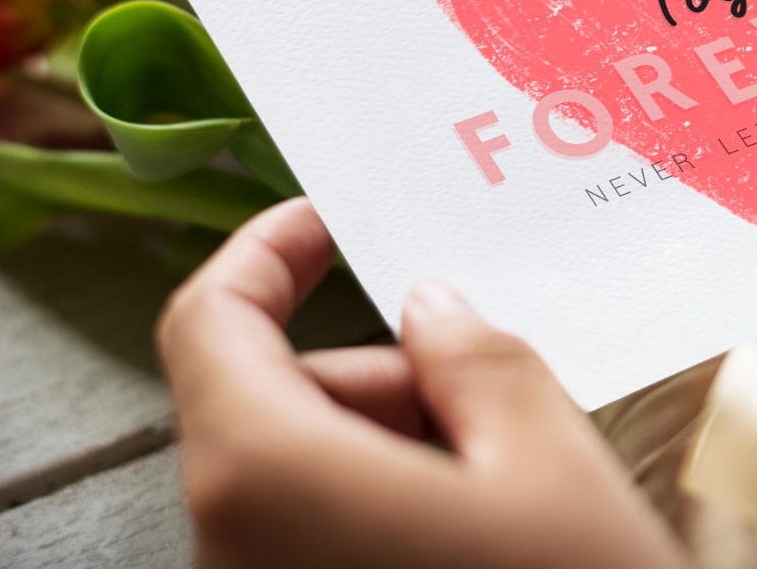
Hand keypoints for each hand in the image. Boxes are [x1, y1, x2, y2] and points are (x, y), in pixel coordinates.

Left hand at [156, 198, 686, 568]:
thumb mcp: (545, 454)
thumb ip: (474, 351)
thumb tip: (430, 305)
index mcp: (268, 477)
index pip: (210, 323)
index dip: (264, 252)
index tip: (328, 219)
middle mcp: (230, 545)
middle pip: (275, 401)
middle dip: (382, 372)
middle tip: (494, 388)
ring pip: (304, 471)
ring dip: (400, 441)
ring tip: (512, 473)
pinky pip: (321, 533)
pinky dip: (390, 501)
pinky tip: (487, 527)